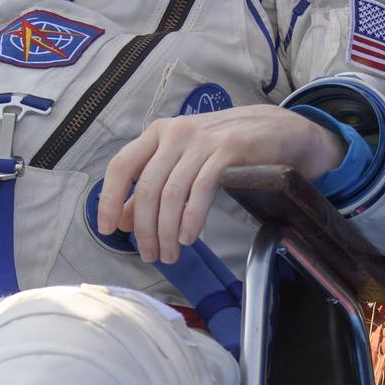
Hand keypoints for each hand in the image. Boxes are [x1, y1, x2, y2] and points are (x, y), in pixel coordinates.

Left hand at [95, 105, 342, 265]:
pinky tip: (187, 237)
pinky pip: (201, 190)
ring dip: (167, 231)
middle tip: (149, 255)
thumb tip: (123, 220)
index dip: (110, 200)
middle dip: (145, 228)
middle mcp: (175, 133)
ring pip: (172, 193)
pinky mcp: (228, 151)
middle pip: (148, 188)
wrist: (276, 130)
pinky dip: (191, 218)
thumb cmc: (224, 150)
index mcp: (157, 134)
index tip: (108, 229)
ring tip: (170, 254)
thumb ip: (151, 188)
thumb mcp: (182, 162)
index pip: (121, 166)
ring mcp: (201, 141)